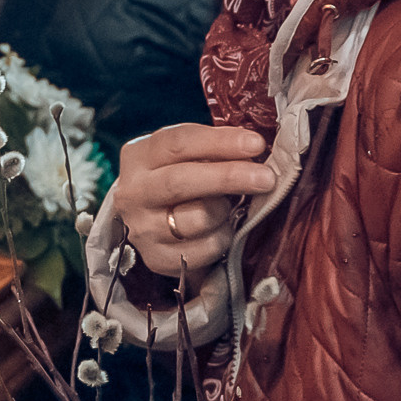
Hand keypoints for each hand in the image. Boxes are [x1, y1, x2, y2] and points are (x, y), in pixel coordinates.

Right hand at [112, 124, 274, 284]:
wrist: (152, 223)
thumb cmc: (180, 180)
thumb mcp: (187, 156)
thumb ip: (213, 150)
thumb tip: (254, 149)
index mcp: (139, 156)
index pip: (178, 143)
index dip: (220, 142)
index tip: (256, 144)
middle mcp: (133, 192)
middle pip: (180, 181)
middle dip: (228, 177)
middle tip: (266, 178)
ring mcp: (142, 228)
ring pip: (196, 218)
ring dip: (225, 211)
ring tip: (232, 207)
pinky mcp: (157, 258)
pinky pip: (204, 248)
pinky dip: (222, 237)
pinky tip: (221, 229)